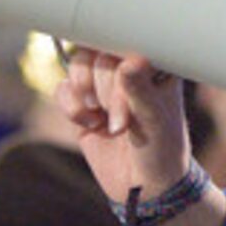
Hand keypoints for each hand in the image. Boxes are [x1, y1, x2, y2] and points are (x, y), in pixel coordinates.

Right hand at [56, 45, 225, 225]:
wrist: (146, 187)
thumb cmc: (162, 150)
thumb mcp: (155, 121)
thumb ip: (139, 91)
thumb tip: (129, 63)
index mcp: (154, 62)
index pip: (128, 39)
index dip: (119, 60)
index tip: (121, 78)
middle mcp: (127, 67)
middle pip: (99, 51)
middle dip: (106, 89)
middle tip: (120, 122)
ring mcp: (103, 83)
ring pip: (78, 64)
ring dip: (86, 92)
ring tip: (101, 119)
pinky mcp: (83, 102)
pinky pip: (63, 88)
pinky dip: (71, 106)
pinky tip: (89, 125)